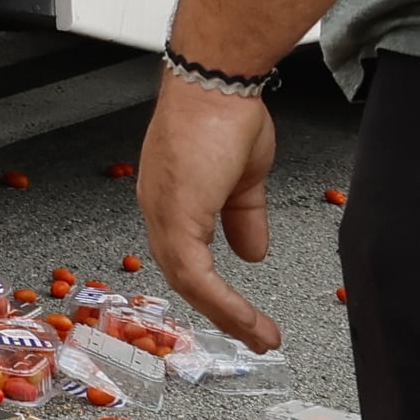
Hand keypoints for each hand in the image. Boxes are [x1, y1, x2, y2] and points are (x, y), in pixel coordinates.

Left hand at [136, 69, 285, 351]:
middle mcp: (158, 207)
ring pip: (188, 282)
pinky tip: (248, 320)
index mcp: (170, 198)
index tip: (240, 312)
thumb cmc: (225, 111)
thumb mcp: (244, 177)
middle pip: (183, 275)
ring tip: (260, 337)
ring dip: (227, 315)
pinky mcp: (176, 216)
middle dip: (220, 311)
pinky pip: (196, 274)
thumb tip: (253, 253)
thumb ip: (244, 217)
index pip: (185, 256)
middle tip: (254, 335)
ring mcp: (163, 212)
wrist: (218, 81)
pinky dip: (224, 302)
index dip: (212, 288)